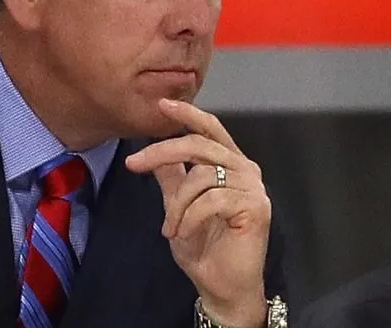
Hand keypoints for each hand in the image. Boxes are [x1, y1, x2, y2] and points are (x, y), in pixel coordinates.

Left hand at [125, 99, 269, 327]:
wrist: (221, 285)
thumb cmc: (203, 247)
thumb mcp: (178, 206)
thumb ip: (172, 177)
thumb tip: (156, 152)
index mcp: (229, 163)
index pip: (209, 129)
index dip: (187, 114)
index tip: (161, 104)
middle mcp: (245, 169)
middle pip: (199, 145)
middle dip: (162, 150)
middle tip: (134, 163)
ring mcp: (253, 187)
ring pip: (201, 176)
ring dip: (177, 204)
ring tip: (170, 228)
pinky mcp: (256, 206)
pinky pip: (211, 200)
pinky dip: (189, 217)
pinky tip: (183, 233)